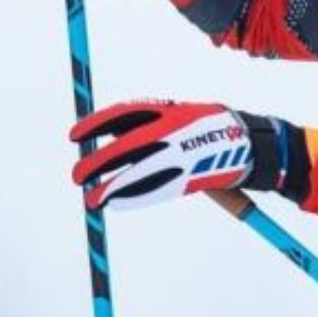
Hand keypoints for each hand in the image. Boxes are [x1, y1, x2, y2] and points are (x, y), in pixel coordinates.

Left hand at [70, 101, 255, 210]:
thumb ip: (145, 122)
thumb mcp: (174, 114)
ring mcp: (181, 158)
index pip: (122, 115)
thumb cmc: (201, 127)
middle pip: (125, 149)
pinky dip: (132, 200)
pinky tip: (116, 204)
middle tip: (76, 175)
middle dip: (96, 163)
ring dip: (110, 189)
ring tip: (91, 199)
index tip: (73, 137)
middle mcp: (172, 134)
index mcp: (167, 113)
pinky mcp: (189, 180)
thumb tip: (109, 135)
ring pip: (137, 176)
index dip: (94, 125)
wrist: (244, 143)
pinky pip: (155, 192)